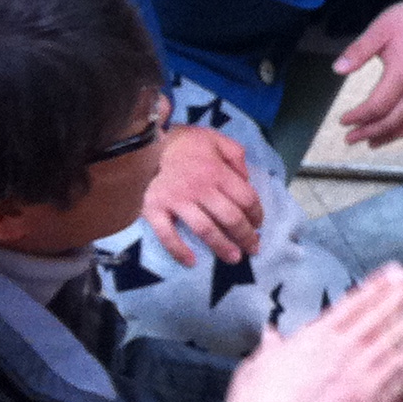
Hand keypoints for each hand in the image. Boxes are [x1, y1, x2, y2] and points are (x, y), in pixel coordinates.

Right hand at [142, 123, 263, 266]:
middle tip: (253, 248)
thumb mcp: (217, 139)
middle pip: (230, 218)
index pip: (246, 199)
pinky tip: (191, 262)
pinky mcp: (153, 209)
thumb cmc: (184, 143)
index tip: (259, 225)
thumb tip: (247, 179)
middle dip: (246, 236)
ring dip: (222, 247)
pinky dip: (179, 250)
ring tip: (234, 258)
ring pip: (205, 229)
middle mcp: (200, 189)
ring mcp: (176, 200)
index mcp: (217, 172)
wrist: (143, 142)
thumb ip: (236, 156)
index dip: (257, 214)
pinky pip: (167, 234)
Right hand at [223, 258, 402, 401]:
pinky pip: (398, 368)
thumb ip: (273, 342)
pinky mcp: (368, 393)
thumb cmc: (257, 398)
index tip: (397, 270)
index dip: (378, 285)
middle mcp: (341, 345)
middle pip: (381, 312)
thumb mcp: (260, 359)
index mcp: (316, 334)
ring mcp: (357, 368)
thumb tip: (272, 331)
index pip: (353, 303)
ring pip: (394, 335)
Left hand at [333, 0, 402, 147]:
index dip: (358, 117)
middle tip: (351, 138)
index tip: (343, 121)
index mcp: (402, 73)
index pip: (377, 106)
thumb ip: (358, 51)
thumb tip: (336, 69)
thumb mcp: (380, 29)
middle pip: (392, 121)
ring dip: (390, 137)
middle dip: (369, 132)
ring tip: (372, 142)